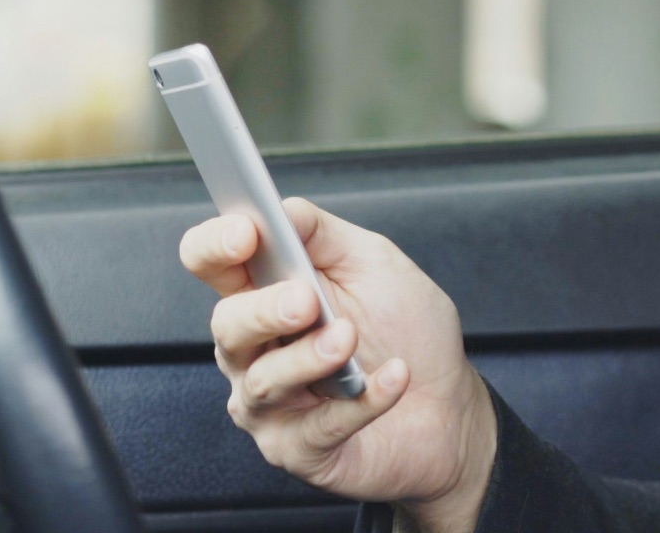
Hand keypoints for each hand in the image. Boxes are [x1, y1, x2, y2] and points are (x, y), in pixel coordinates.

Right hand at [179, 199, 495, 527]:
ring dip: (310, 357)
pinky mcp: (299, 450)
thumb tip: (279, 208)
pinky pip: (319, 427)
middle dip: (263, 309)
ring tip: (350, 339)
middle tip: (306, 301)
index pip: (210, 264)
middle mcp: (253, 351)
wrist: (448, 404)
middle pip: (225, 325)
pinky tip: (394, 377)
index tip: (246, 233)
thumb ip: (322, 235)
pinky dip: (362, 400)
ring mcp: (270, 405)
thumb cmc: (406, 332)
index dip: (215, 246)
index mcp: (263, 294)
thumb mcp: (373, 264)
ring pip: (262, 382)